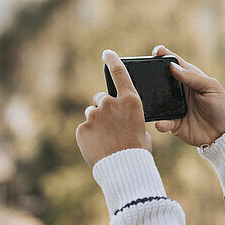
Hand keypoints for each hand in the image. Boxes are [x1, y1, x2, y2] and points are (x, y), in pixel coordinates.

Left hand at [76, 49, 152, 167]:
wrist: (123, 170)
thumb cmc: (138, 152)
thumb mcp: (142, 131)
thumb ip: (130, 119)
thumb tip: (122, 120)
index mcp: (131, 101)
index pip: (120, 73)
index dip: (113, 61)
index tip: (107, 53)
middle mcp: (111, 103)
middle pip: (101, 98)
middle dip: (104, 108)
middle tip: (110, 126)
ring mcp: (94, 115)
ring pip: (92, 114)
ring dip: (97, 123)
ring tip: (106, 141)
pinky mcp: (82, 128)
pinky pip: (85, 128)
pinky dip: (89, 136)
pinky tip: (98, 147)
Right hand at [150, 44, 224, 147]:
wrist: (224, 134)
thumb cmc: (221, 107)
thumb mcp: (211, 87)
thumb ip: (193, 77)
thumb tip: (172, 67)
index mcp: (189, 78)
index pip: (175, 64)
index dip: (164, 56)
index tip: (156, 51)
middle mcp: (179, 91)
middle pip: (161, 80)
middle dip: (151, 76)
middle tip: (144, 74)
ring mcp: (174, 107)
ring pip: (158, 101)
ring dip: (151, 100)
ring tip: (146, 98)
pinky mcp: (174, 124)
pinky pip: (163, 122)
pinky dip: (160, 123)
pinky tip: (160, 123)